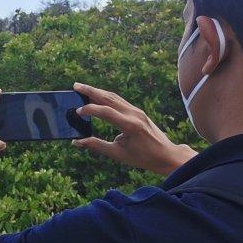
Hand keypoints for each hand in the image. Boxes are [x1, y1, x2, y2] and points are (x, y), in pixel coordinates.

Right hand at [70, 82, 195, 175]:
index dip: (90, 110)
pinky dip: (106, 97)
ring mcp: (137, 111)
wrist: (166, 155)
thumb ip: (96, 145)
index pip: (106, 112)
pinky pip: (120, 101)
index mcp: (130, 125)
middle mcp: (134, 114)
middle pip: (109, 98)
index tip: (77, 111)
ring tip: (82, 88)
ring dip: (98, 91)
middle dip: (91, 90)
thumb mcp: (118, 154)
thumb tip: (76, 142)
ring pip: (114, 97)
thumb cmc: (143, 157)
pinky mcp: (138, 112)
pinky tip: (97, 96)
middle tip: (75, 85)